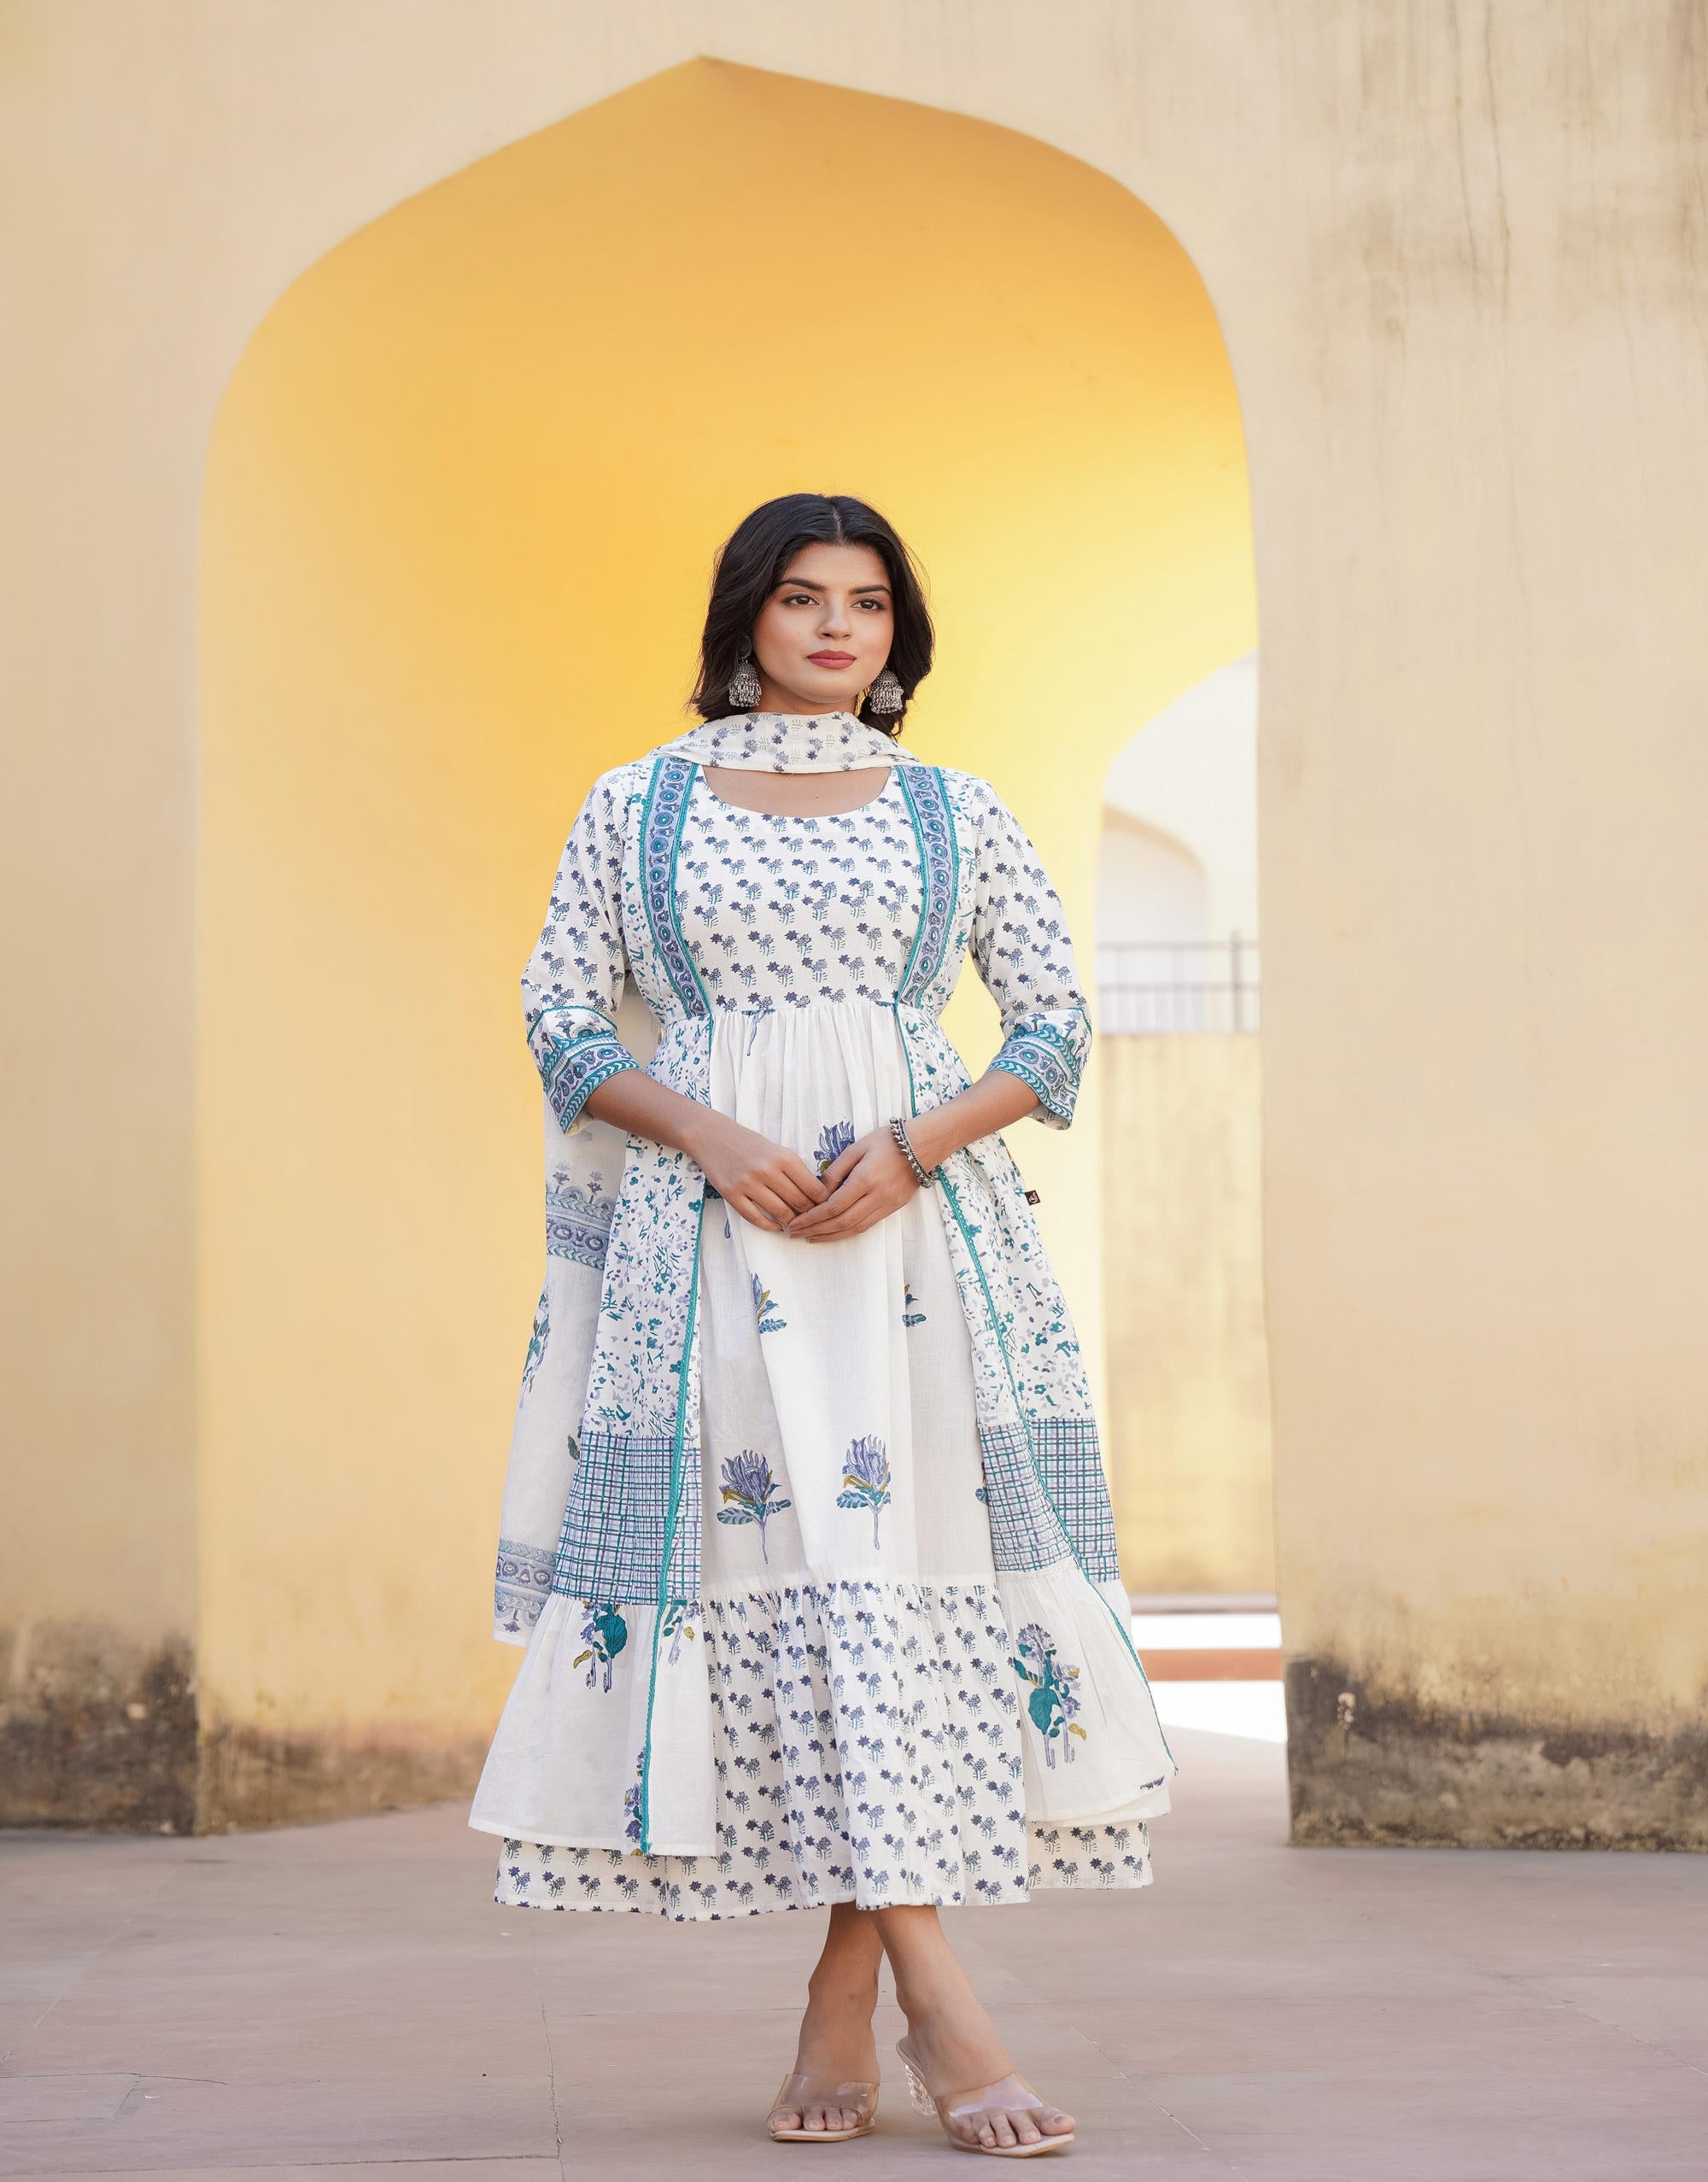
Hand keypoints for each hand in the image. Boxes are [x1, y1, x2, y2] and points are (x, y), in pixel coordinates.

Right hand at [694, 1115, 829, 1232]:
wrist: (712, 1137)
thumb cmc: (750, 1145)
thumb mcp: (778, 1150)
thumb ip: (795, 1171)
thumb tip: (816, 1196)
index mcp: (784, 1157)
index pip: (813, 1188)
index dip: (823, 1203)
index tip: (826, 1209)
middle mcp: (767, 1170)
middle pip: (799, 1202)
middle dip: (809, 1215)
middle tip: (812, 1221)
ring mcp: (748, 1183)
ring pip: (780, 1212)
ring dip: (791, 1222)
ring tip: (795, 1225)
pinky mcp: (732, 1194)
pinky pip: (755, 1218)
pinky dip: (770, 1226)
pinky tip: (777, 1227)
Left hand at [786, 1126, 920, 1241]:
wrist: (921, 1145)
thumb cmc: (886, 1141)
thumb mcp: (856, 1148)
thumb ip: (836, 1171)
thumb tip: (818, 1192)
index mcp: (864, 1179)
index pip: (833, 1206)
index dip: (812, 1218)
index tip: (795, 1223)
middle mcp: (876, 1196)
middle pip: (842, 1222)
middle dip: (816, 1230)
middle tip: (796, 1233)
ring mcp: (887, 1205)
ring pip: (855, 1228)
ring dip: (830, 1236)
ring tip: (811, 1237)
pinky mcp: (893, 1208)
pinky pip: (867, 1225)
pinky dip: (848, 1232)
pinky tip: (834, 1232)